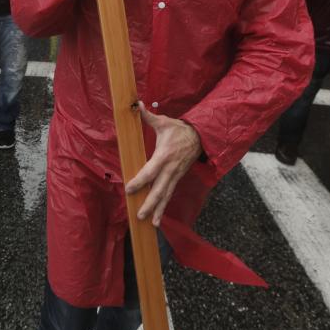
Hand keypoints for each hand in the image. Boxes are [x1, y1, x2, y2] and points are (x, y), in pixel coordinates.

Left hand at [125, 102, 202, 226]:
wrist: (201, 137)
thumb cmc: (179, 129)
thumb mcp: (164, 122)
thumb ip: (148, 117)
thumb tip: (136, 105)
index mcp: (164, 155)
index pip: (150, 171)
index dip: (140, 181)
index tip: (129, 189)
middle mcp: (170, 169)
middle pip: (159, 189)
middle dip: (149, 203)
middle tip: (139, 214)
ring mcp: (175, 175)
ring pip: (166, 195)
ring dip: (158, 210)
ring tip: (150, 223)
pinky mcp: (178, 178)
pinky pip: (170, 194)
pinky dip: (164, 207)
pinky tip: (157, 219)